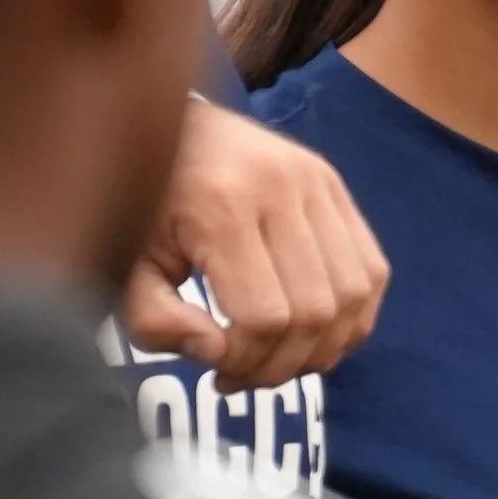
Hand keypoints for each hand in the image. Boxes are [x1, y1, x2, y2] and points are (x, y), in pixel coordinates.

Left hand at [128, 95, 387, 391]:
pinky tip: (311, 334)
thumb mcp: (126, 264)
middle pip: (315, 313)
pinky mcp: (334, 185)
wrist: (163, 122)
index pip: (264, 317)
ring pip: (353, 297)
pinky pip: (371, 272)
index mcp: (222, 204)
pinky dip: (351, 319)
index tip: (214, 368)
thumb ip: (154, 320)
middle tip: (244, 376)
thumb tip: (213, 354)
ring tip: (279, 360)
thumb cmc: (141, 202)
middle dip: (282, 365)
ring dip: (323, 349)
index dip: (246, 361)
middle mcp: (281, 186)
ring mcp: (316, 181)